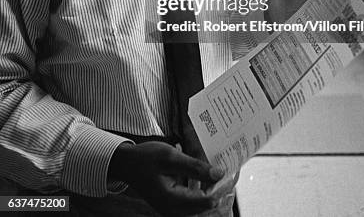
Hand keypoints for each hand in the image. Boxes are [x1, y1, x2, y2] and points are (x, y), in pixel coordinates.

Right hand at [108, 141, 223, 215]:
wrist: (127, 164)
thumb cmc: (146, 158)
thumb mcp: (171, 157)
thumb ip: (195, 167)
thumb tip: (219, 174)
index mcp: (173, 201)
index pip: (208, 201)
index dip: (221, 187)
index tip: (231, 172)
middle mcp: (174, 210)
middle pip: (206, 208)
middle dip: (220, 192)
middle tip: (231, 176)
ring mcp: (173, 209)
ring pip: (201, 207)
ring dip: (212, 193)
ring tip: (222, 178)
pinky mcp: (173, 204)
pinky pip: (193, 203)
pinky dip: (202, 193)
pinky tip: (206, 179)